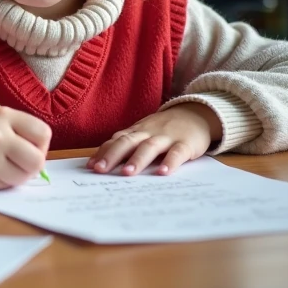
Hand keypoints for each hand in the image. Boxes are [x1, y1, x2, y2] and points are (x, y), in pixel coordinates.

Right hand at [0, 107, 50, 189]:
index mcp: (2, 115)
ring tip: (0, 164)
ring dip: (16, 175)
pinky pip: (4, 186)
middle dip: (32, 164)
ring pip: (22, 178)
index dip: (39, 143)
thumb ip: (23, 132)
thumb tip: (43, 162)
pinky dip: (0, 182)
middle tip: (18, 160)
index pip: (43, 134)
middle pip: (37, 161)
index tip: (26, 144)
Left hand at [88, 103, 220, 175]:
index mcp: (136, 132)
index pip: (116, 141)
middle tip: (100, 170)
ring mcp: (167, 137)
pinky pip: (177, 153)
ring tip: (127, 173)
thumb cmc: (164, 130)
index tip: (90, 167)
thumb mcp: (144, 134)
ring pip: (149, 147)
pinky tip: (163, 173)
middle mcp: (148, 133)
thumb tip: (102, 164)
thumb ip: (127, 146)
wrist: (196, 114)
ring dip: (137, 159)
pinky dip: (170, 162)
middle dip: (112, 156)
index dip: (102, 153)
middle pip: (127, 142)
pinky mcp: (186, 143)